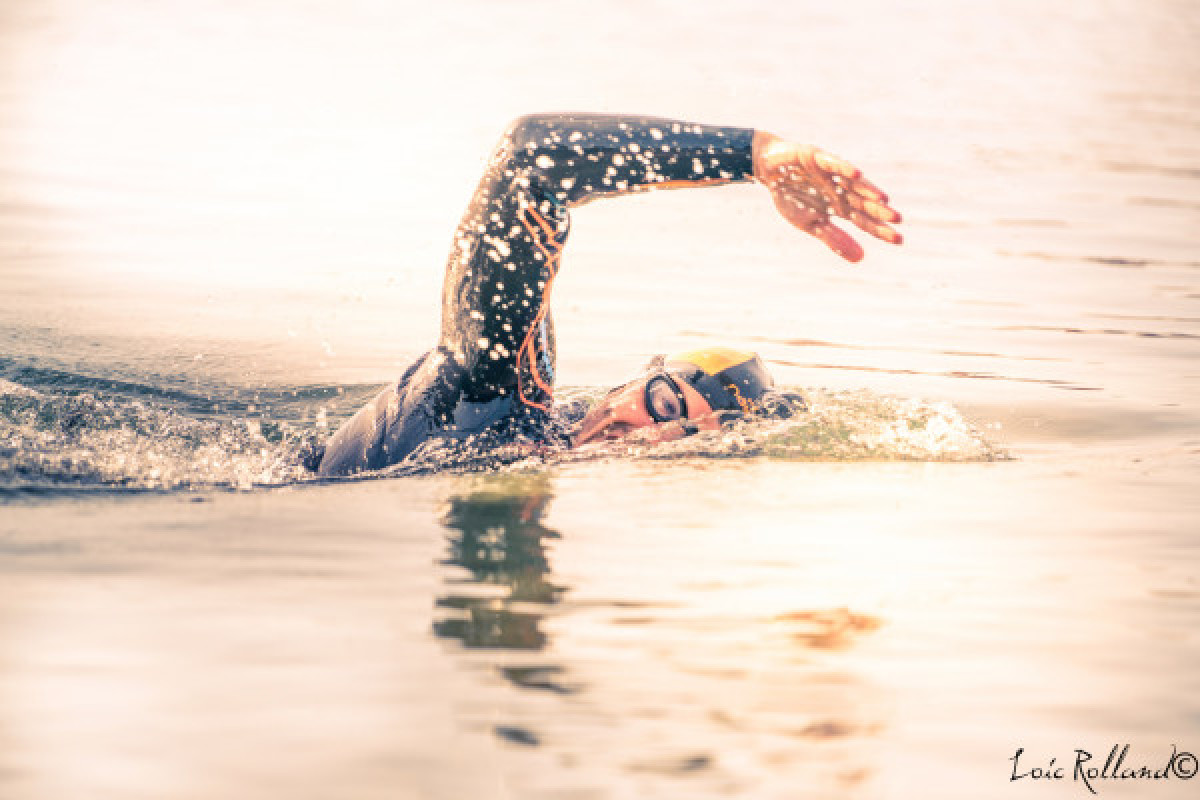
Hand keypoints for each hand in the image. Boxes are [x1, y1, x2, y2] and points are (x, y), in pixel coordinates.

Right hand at [753, 132, 902, 261]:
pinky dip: (844, 168)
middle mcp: (841, 190)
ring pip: (854, 183)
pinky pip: (834, 163)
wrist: (769, 170)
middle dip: (880, 211)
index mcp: (840, 207)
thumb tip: (861, 259)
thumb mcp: (810, 224)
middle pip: (864, 202)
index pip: (864, 221)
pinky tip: (857, 175)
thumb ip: (834, 239)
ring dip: (868, 190)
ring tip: (883, 200)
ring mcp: (832, 174)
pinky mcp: (818, 158)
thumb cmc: (791, 196)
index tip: (899, 240)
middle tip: (898, 220)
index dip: (881, 230)